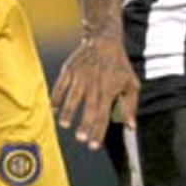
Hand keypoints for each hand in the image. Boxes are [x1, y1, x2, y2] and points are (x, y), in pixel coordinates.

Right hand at [51, 34, 137, 150]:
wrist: (104, 40)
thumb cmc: (119, 65)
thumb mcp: (131, 84)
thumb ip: (131, 106)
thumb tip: (131, 127)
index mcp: (109, 90)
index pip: (104, 115)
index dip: (98, 132)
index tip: (93, 145)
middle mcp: (94, 85)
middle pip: (89, 108)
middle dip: (84, 124)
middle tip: (81, 138)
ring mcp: (80, 76)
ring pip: (73, 96)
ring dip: (69, 111)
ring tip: (65, 124)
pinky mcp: (69, 70)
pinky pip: (61, 85)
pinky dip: (56, 98)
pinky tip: (54, 110)